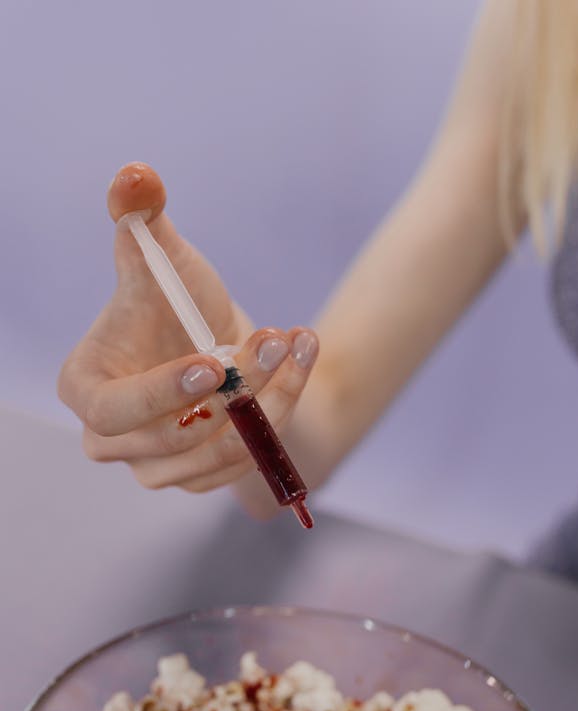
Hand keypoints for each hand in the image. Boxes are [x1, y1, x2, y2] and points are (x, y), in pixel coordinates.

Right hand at [58, 163, 318, 494]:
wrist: (226, 347)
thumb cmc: (181, 307)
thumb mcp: (166, 259)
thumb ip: (142, 218)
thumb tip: (135, 175)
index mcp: (87, 389)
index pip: (112, 409)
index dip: (160, 394)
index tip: (213, 365)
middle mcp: (113, 440)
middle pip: (174, 435)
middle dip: (235, 388)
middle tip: (275, 335)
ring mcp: (158, 469)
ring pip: (219, 451)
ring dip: (269, 398)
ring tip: (296, 341)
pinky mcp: (202, 480)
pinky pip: (246, 461)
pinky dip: (282, 411)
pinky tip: (302, 361)